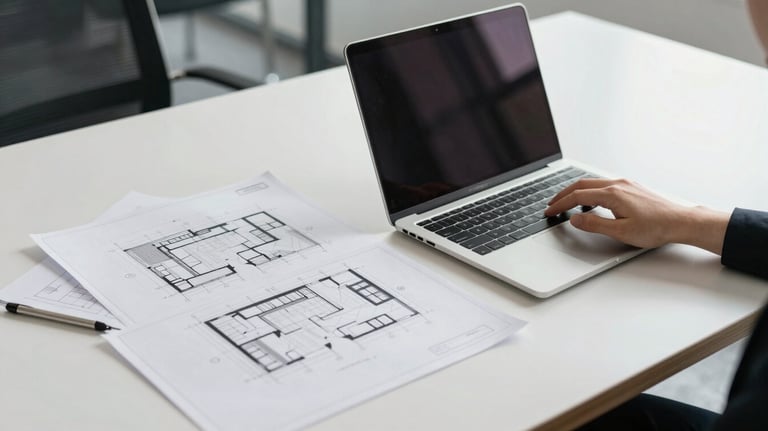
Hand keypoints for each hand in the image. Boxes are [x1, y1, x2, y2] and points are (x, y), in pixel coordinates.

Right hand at [544, 178, 729, 253]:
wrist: (681, 222)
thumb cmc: (656, 228)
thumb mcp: (621, 232)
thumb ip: (594, 225)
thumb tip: (575, 219)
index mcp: (612, 194)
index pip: (577, 196)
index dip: (560, 204)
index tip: (549, 211)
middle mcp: (617, 184)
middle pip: (581, 184)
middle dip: (563, 194)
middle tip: (551, 204)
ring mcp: (625, 184)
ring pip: (592, 183)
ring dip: (575, 191)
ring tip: (566, 202)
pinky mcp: (631, 187)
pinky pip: (603, 184)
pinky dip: (589, 191)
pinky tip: (589, 200)